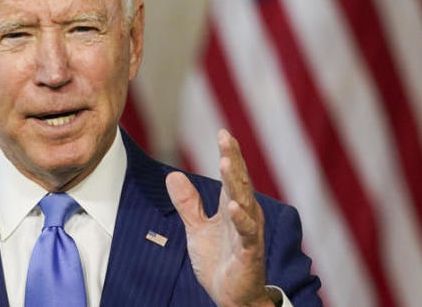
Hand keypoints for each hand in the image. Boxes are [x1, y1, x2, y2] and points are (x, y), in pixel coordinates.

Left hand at [165, 130, 274, 306]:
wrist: (232, 296)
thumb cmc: (219, 260)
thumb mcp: (197, 228)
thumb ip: (188, 203)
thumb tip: (173, 176)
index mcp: (232, 207)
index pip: (231, 176)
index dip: (229, 154)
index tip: (223, 132)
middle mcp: (244, 215)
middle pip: (239, 183)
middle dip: (233, 160)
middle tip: (226, 138)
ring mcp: (248, 233)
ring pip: (244, 202)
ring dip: (236, 183)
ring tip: (226, 163)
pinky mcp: (249, 253)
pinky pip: (247, 234)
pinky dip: (241, 220)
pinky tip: (234, 206)